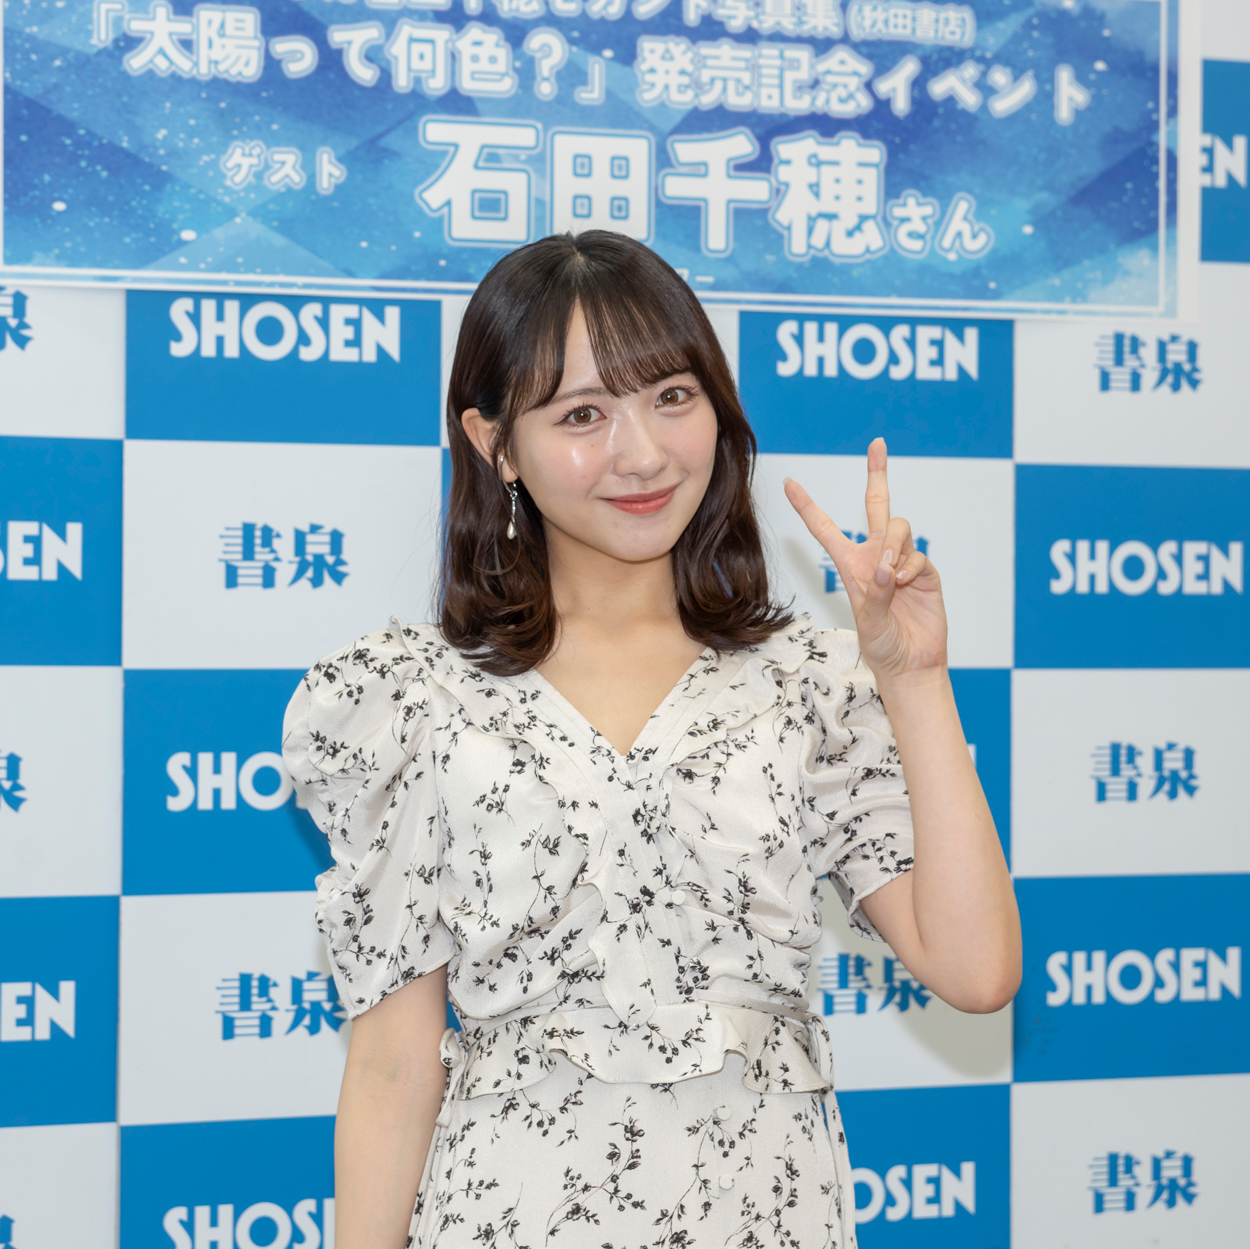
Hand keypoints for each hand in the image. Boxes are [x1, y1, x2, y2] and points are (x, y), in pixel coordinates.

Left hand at [784, 437, 947, 682]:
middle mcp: (875, 556)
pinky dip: (909, 567)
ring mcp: (901, 560)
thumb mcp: (868, 622)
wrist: (912, 662)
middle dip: (878, 473)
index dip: (807, 506)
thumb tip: (886, 567)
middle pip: (876, 505)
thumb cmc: (882, 645)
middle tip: (877, 443)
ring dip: (893, 546)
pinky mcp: (924, 570)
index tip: (789, 483)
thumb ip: (875, 593)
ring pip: (898, 527)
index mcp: (850, 565)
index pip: (825, 528)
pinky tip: (904, 586)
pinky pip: (916, 554)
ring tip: (890, 577)